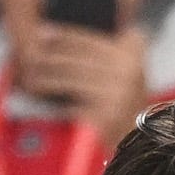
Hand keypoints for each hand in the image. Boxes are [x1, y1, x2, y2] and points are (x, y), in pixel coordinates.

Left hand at [18, 19, 150, 144]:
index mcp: (134, 52)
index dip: (64, 35)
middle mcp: (129, 69)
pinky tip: (45, 100)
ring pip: (72, 78)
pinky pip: (72, 105)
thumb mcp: (126, 71)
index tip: (43, 32)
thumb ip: (106, 53)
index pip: (91, 39)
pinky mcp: (107, 114)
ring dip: (47, 78)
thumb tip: (59, 39)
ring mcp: (118, 92)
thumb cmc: (129, 105)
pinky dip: (56, 103)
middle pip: (78, 58)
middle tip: (30, 55)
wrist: (144, 141)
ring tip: (30, 79)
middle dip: (51, 56)